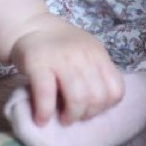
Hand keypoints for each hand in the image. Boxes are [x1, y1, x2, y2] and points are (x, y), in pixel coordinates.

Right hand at [8, 12, 125, 125]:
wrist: (30, 27)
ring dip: (71, 116)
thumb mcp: (85, 53)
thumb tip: (98, 106)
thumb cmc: (60, 46)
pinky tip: (41, 119)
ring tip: (62, 119)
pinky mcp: (38, 64)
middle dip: (87, 114)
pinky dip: (45, 112)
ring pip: (78, 98)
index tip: (91, 109)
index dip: (105, 106)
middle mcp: (83, 55)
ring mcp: (61, 59)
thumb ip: (95, 72)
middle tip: (74, 116)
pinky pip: (47, 95)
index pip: (116, 89)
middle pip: (97, 96)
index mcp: (98, 54)